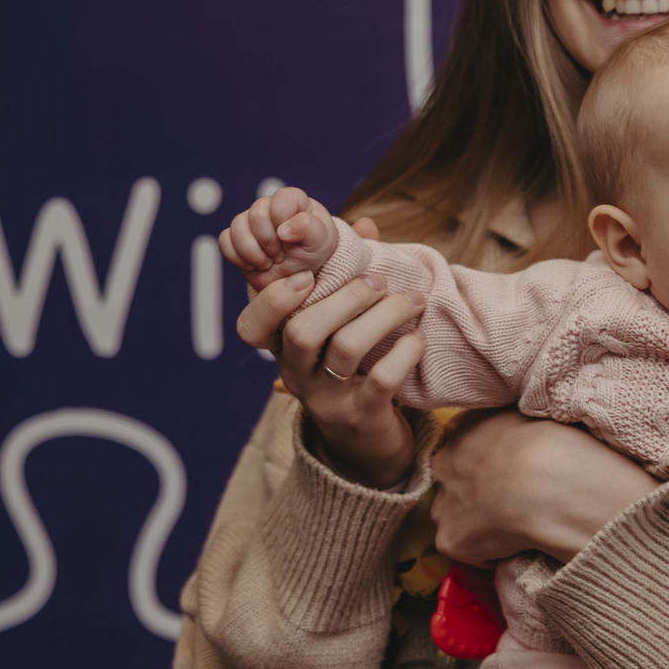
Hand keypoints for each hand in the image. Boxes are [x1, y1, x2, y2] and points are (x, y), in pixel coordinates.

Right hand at [218, 186, 338, 292]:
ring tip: (268, 262)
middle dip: (269, 242)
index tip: (291, 239)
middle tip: (281, 256)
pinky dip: (238, 257)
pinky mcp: (235, 239)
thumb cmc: (313, 253)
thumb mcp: (321, 242)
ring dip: (254, 252)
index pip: (281, 198)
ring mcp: (249, 222)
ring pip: (237, 227)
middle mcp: (268, 207)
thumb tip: (284, 229)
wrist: (298, 278)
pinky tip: (254, 265)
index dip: (283, 220)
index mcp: (292, 201)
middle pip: (256, 214)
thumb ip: (309, 228)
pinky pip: (225, 241)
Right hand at [233, 217, 422, 488]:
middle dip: (343, 297)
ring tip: (409, 301)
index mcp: (283, 349)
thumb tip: (366, 224)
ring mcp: (326, 400)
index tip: (309, 275)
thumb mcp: (340, 326)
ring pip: (344, 349)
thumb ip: (347, 274)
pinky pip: (380, 380)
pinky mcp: (361, 417)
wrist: (367, 444)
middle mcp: (296, 375)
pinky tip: (416, 338)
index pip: (252, 326)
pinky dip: (403, 352)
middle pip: (302, 331)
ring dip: (382, 315)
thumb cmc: (353, 369)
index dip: (274, 297)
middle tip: (377, 282)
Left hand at [430, 409, 660, 564]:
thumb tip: (518, 436)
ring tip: (513, 526)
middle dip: (473, 491)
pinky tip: (512, 546)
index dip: (485, 462)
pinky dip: (485, 553)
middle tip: (510, 502)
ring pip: (454, 515)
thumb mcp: (531, 416)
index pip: (463, 445)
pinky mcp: (449, 539)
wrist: (551, 486)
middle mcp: (444, 462)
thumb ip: (510, 427)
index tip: (506, 473)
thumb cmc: (556, 446)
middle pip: (453, 480)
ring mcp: (443, 502)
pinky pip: (465, 549)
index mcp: (464, 427)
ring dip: (475, 522)